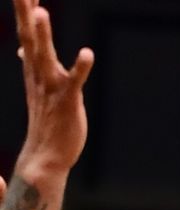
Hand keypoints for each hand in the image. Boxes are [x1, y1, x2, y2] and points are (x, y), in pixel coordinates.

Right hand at [11, 0, 90, 179]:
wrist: (46, 155)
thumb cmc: (47, 119)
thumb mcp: (38, 86)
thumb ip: (33, 64)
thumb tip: (24, 49)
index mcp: (32, 69)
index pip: (27, 34)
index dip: (25, 12)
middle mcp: (38, 74)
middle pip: (29, 38)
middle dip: (26, 13)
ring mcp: (52, 87)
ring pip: (45, 56)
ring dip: (44, 35)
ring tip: (41, 11)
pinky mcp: (68, 101)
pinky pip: (74, 82)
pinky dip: (80, 67)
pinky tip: (87, 53)